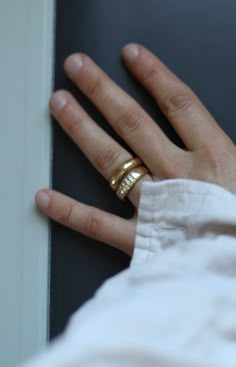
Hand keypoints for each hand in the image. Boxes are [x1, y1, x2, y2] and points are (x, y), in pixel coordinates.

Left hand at [35, 43, 235, 255]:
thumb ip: (224, 154)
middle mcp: (178, 176)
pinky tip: (45, 198)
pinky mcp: (140, 240)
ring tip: (60, 106)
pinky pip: (98, 224)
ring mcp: (155, 206)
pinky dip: (70, 211)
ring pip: (111, 161)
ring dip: (82, 130)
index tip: (130, 55)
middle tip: (78, 69)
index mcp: (214, 158)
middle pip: (133, 123)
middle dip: (102, 92)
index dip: (153, 75)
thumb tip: (205, 133)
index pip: (178, 103)